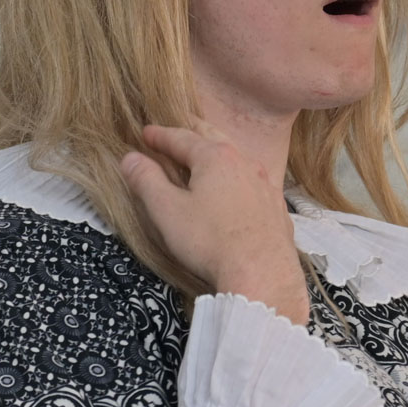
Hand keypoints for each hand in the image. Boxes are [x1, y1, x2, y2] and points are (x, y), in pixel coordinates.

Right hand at [120, 121, 309, 323]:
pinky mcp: (277, 209)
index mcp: (215, 158)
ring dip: (219, 153)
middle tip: (177, 132)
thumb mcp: (167, 211)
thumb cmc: (209, 241)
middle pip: (214, 138)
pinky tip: (237, 190)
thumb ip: (146, 181)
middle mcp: (245, 163)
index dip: (160, 136)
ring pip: (238, 159)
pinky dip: (238, 179)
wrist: (263, 274)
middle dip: (193, 132)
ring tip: (206, 157)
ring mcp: (266, 185)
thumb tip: (130, 158)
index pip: (181, 138)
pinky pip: (254, 183)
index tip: (145, 133)